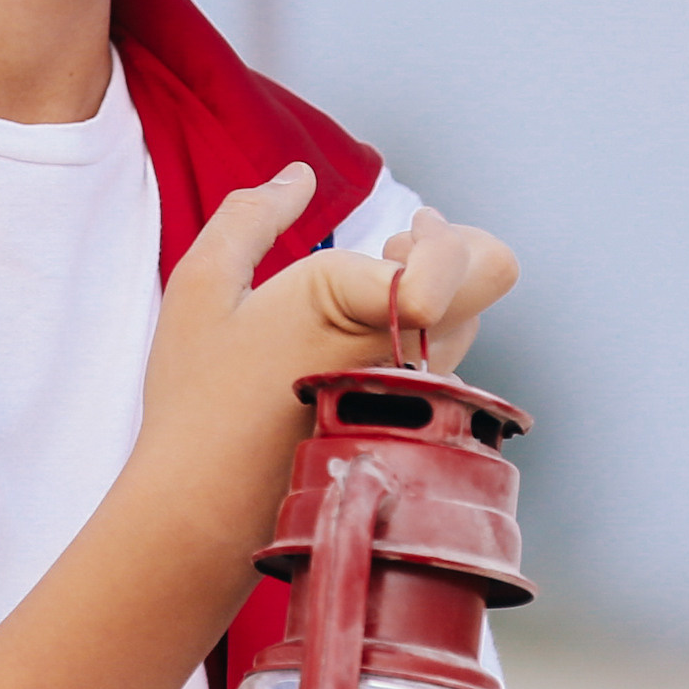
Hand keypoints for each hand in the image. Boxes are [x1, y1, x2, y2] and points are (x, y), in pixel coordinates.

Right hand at [134, 170, 518, 553]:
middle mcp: (406, 355)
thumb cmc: (197, 397)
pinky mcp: (412, 426)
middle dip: (452, 248)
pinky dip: (420, 333)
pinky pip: (446, 357)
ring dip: (436, 290)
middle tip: (395, 250)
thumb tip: (300, 176)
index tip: (399, 237)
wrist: (201, 512)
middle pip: (491, 275)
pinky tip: (360, 345)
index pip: (452, 263)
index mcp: (359, 308)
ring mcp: (415, 397)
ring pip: (469, 314)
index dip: (437, 241)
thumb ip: (252, 215)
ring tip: (369, 296)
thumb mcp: (202, 285)